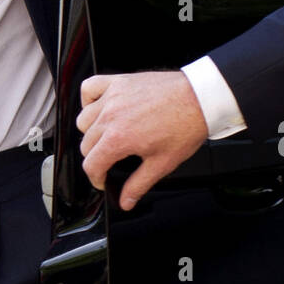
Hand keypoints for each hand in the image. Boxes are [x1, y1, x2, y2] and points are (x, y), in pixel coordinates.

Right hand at [77, 71, 208, 210]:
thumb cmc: (185, 127)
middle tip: (110, 161)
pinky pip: (89, 88)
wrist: (200, 99)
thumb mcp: (162, 163)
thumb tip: (126, 201)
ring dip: (91, 132)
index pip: (90, 164)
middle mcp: (110, 116)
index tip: (103, 179)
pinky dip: (88, 99)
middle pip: (86, 144)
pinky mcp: (118, 81)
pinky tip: (99, 108)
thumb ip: (138, 185)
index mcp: (119, 138)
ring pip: (84, 120)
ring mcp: (112, 97)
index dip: (96, 178)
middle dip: (96, 158)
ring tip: (106, 137)